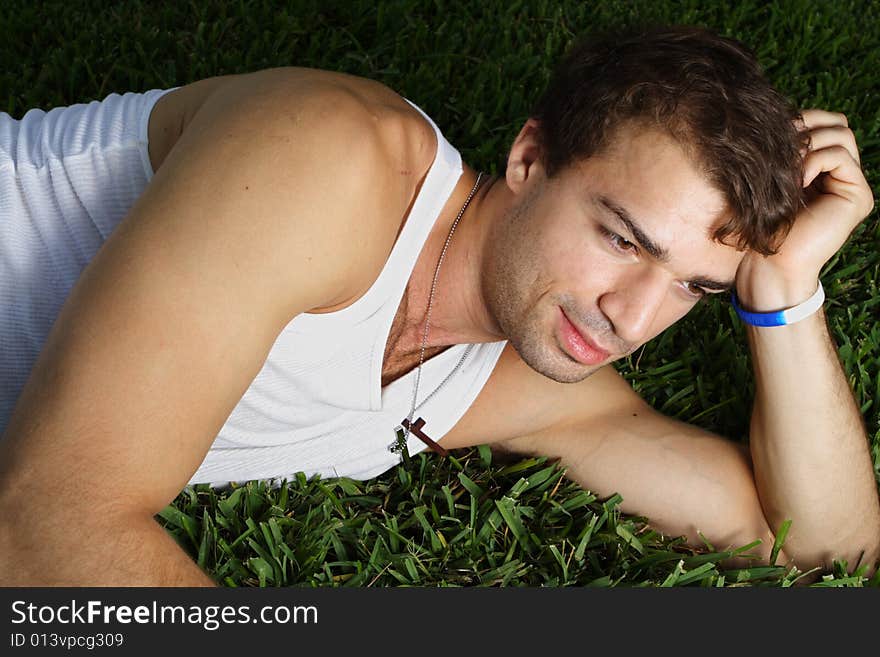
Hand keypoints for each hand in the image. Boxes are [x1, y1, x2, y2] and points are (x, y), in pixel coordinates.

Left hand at [734, 109, 874, 310]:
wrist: (767, 265)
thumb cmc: (757, 227)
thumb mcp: (765, 181)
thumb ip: (779, 152)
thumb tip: (775, 115)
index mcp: (820, 169)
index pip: (822, 123)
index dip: (798, 120)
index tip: (770, 134)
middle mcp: (840, 175)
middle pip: (837, 122)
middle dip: (806, 124)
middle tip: (779, 144)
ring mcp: (852, 185)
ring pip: (842, 134)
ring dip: (808, 142)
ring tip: (786, 166)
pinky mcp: (858, 197)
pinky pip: (841, 156)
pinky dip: (814, 160)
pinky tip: (796, 180)